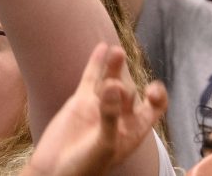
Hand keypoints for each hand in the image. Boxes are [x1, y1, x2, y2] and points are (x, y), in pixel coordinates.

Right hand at [25, 42, 167, 175]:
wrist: (54, 172)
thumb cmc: (85, 168)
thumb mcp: (103, 145)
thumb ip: (110, 116)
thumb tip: (114, 84)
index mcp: (132, 131)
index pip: (153, 109)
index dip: (157, 97)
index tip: (151, 89)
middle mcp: (118, 117)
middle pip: (130, 91)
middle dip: (128, 81)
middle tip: (115, 82)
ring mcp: (99, 107)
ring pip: (110, 80)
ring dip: (115, 66)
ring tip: (116, 51)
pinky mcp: (80, 102)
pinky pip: (90, 78)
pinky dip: (96, 63)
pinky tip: (101, 48)